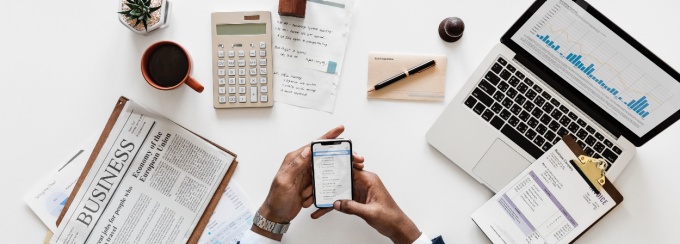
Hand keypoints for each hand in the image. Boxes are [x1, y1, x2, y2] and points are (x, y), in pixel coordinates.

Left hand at [253, 125, 364, 239]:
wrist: (276, 214)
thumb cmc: (276, 199)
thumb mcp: (284, 181)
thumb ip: (296, 165)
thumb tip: (307, 151)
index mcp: (294, 159)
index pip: (313, 145)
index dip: (328, 137)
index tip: (339, 130)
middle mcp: (301, 164)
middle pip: (322, 156)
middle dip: (333, 159)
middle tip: (348, 160)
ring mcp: (306, 174)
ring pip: (323, 172)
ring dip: (322, 182)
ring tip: (309, 192)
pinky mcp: (310, 184)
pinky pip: (320, 184)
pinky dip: (318, 191)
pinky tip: (309, 198)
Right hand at [313, 170, 420, 243]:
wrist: (397, 227)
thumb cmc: (390, 217)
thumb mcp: (370, 212)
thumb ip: (352, 207)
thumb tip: (338, 203)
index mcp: (369, 180)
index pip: (350, 168)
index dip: (337, 166)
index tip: (325, 166)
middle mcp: (364, 183)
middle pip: (342, 178)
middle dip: (328, 182)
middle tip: (314, 185)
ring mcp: (360, 191)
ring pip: (340, 189)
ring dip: (328, 195)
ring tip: (315, 199)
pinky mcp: (358, 199)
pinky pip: (343, 199)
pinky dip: (334, 204)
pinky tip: (323, 210)